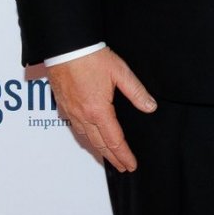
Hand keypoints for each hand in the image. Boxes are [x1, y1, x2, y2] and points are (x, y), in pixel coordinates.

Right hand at [46, 47, 155, 172]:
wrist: (66, 47)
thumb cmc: (91, 58)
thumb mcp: (120, 72)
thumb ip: (136, 92)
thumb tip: (150, 107)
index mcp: (99, 111)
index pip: (114, 141)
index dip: (124, 155)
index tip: (131, 165)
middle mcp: (83, 116)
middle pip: (99, 144)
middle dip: (112, 158)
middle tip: (122, 167)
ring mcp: (71, 112)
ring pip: (85, 138)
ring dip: (98, 149)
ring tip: (108, 156)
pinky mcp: (63, 105)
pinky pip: (75, 128)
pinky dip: (85, 137)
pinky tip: (89, 136)